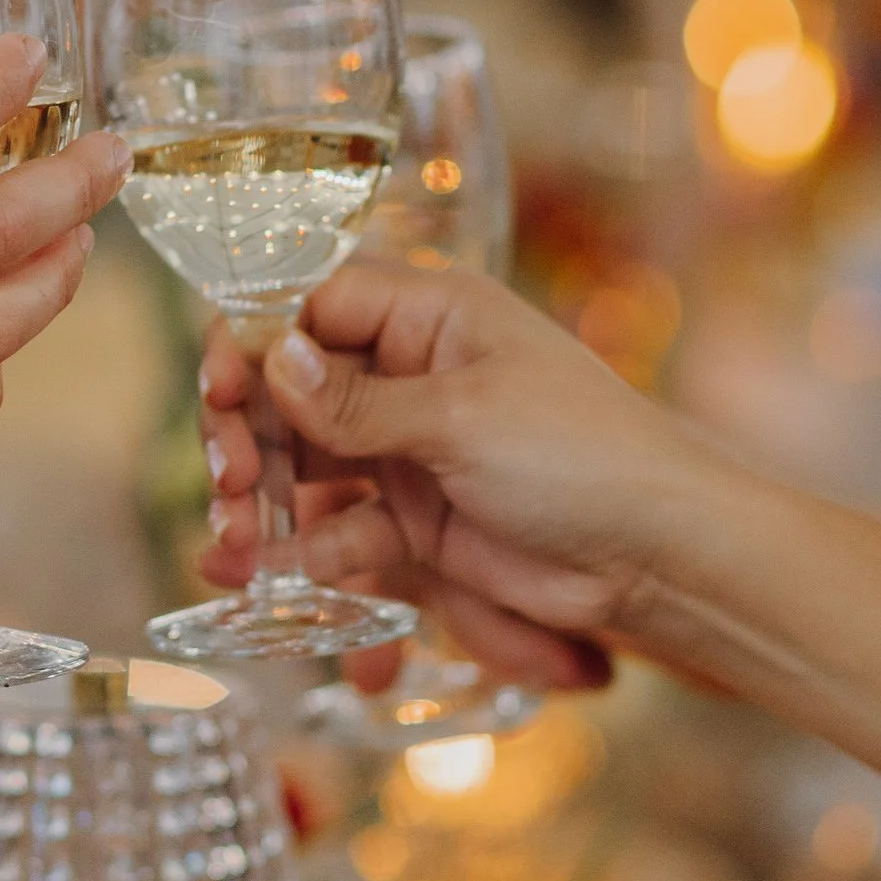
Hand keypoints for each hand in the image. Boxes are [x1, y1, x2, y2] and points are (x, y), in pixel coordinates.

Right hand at [199, 261, 722, 688]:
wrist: (661, 559)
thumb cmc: (583, 456)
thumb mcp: (461, 417)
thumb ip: (358, 401)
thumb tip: (272, 357)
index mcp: (432, 318)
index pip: (314, 305)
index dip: (257, 342)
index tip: (219, 390)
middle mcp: (413, 374)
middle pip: (296, 389)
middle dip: (250, 432)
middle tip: (229, 478)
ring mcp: (412, 450)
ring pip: (308, 465)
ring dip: (263, 500)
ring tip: (233, 545)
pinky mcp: (419, 523)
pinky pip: (341, 530)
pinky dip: (303, 551)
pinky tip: (267, 575)